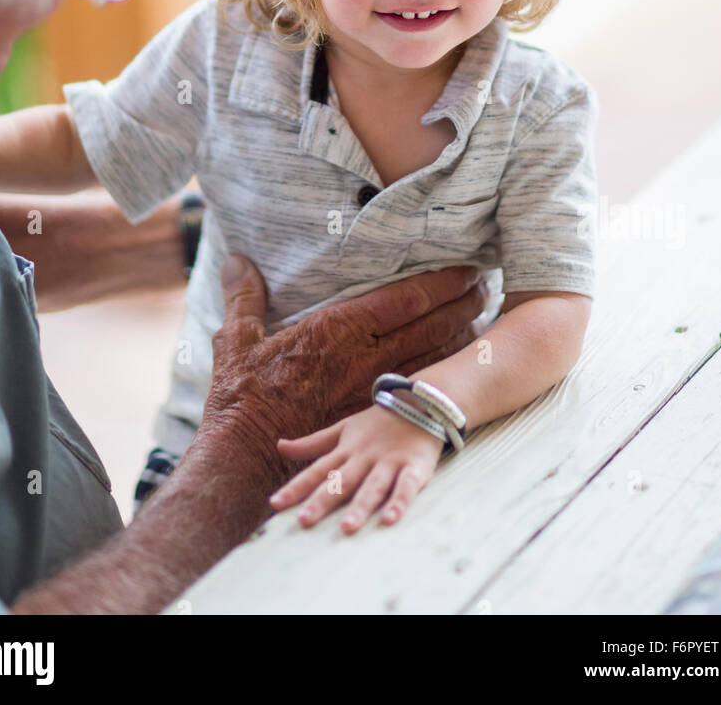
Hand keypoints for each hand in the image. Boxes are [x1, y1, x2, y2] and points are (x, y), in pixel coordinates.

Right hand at [199, 255, 485, 487]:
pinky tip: (459, 364)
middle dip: (462, 303)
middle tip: (483, 285)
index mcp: (339, 330)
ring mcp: (373, 390)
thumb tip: (237, 260)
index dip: (441, 282)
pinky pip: (421, 390)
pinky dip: (445, 373)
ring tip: (481, 316)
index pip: (406, 299)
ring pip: (433, 358)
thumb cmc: (243, 398)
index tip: (463, 267)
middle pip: (431, 325)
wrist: (247, 459)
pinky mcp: (374, 417)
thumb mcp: (237, 340)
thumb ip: (244, 297)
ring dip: (461, 336)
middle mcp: (365, 358)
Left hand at [270, 403, 443, 532]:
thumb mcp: (342, 430)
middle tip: (304, 521)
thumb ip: (312, 444)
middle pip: (341, 481)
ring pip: (372, 486)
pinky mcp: (415, 466)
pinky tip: (390, 519)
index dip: (296, 487)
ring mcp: (390, 462)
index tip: (275, 505)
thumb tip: (279, 447)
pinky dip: (400, 502)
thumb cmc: (377, 424)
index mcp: (346, 451)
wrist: (419, 402)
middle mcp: (365, 457)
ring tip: (348, 528)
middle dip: (322, 500)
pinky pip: (407, 486)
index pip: (316, 471)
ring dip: (360, 506)